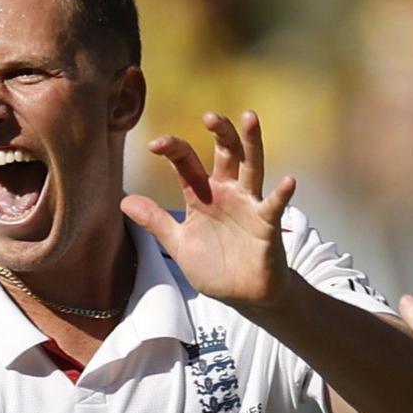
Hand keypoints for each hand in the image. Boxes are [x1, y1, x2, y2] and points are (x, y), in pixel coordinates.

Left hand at [121, 110, 295, 313]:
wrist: (242, 296)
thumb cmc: (215, 267)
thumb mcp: (179, 244)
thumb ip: (156, 221)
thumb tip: (123, 200)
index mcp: (203, 195)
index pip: (187, 163)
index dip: (173, 150)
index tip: (155, 145)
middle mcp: (227, 192)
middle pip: (225, 153)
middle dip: (219, 132)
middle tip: (209, 116)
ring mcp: (249, 205)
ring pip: (252, 166)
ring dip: (251, 142)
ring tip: (249, 117)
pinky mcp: (267, 224)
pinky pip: (275, 206)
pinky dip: (282, 194)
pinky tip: (289, 181)